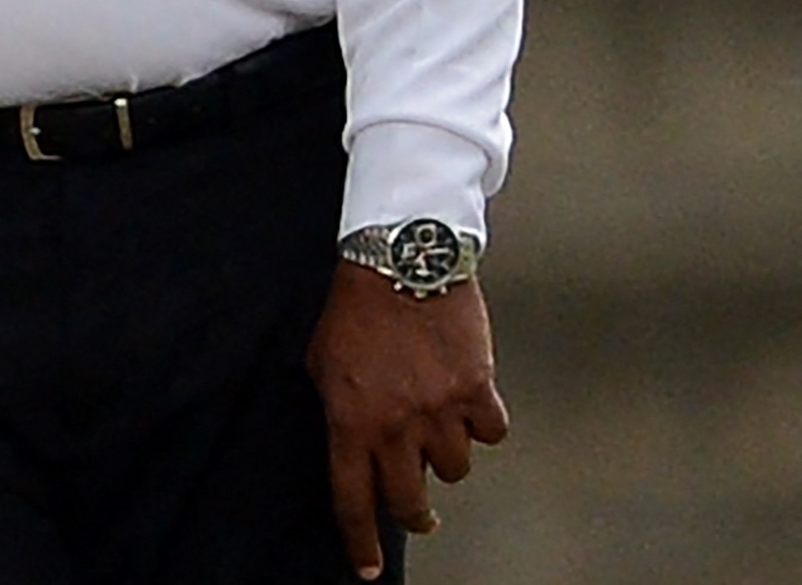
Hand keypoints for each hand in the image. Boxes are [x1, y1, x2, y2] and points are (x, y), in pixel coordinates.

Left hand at [308, 264, 509, 577]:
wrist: (399, 259)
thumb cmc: (354, 308)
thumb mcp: (323, 361)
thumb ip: (340, 409)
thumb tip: (354, 445)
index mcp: (349, 419)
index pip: (353, 497)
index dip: (360, 541)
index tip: (366, 571)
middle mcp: (396, 424)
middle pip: (408, 499)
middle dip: (414, 516)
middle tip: (419, 517)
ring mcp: (440, 410)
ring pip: (455, 469)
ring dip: (445, 457)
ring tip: (436, 429)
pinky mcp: (477, 389)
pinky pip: (490, 434)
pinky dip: (482, 425)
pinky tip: (469, 405)